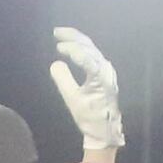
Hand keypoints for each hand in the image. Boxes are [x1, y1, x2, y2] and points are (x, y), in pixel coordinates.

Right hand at [49, 28, 125, 155]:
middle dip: (73, 37)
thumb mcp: (72, 100)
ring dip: (77, 41)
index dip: (71, 48)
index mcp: (99, 76)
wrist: (104, 130)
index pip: (84, 55)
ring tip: (62, 37)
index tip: (57, 46)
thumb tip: (56, 63)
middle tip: (56, 32)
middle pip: (89, 46)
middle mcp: (106, 69)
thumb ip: (63, 80)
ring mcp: (107, 70)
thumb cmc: (89, 117)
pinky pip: (94, 55)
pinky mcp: (106, 73)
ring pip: (92, 49)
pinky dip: (82, 49)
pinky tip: (74, 48)